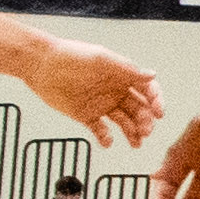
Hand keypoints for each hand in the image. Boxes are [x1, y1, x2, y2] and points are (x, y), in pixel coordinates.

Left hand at [27, 36, 164, 147]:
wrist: (40, 64)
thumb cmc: (70, 56)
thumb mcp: (102, 60)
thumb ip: (127, 69)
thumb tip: (153, 74)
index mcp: (122, 76)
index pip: (147, 90)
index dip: (156, 101)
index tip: (159, 113)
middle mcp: (115, 91)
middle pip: (139, 110)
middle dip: (145, 121)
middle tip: (145, 131)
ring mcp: (102, 105)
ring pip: (124, 122)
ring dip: (132, 133)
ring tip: (135, 143)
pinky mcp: (86, 116)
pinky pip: (101, 130)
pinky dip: (106, 138)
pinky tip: (107, 142)